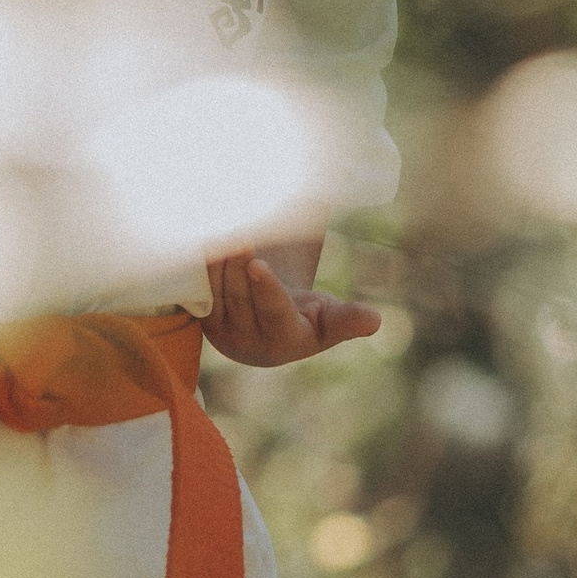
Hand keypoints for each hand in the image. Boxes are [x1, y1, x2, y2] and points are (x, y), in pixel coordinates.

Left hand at [203, 248, 382, 366]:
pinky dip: (203, 268)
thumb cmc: (308, 319)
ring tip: (222, 234)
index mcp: (285, 340)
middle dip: (238, 266)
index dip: (266, 288)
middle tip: (238, 235)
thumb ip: (348, 320)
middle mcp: (250, 342)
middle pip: (241, 298)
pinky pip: (202, 292)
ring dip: (218, 263)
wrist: (270, 330)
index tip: (258, 264)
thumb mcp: (331, 319)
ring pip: (219, 293)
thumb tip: (374, 321)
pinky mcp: (205, 320)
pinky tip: (204, 244)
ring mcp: (223, 333)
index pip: (274, 312)